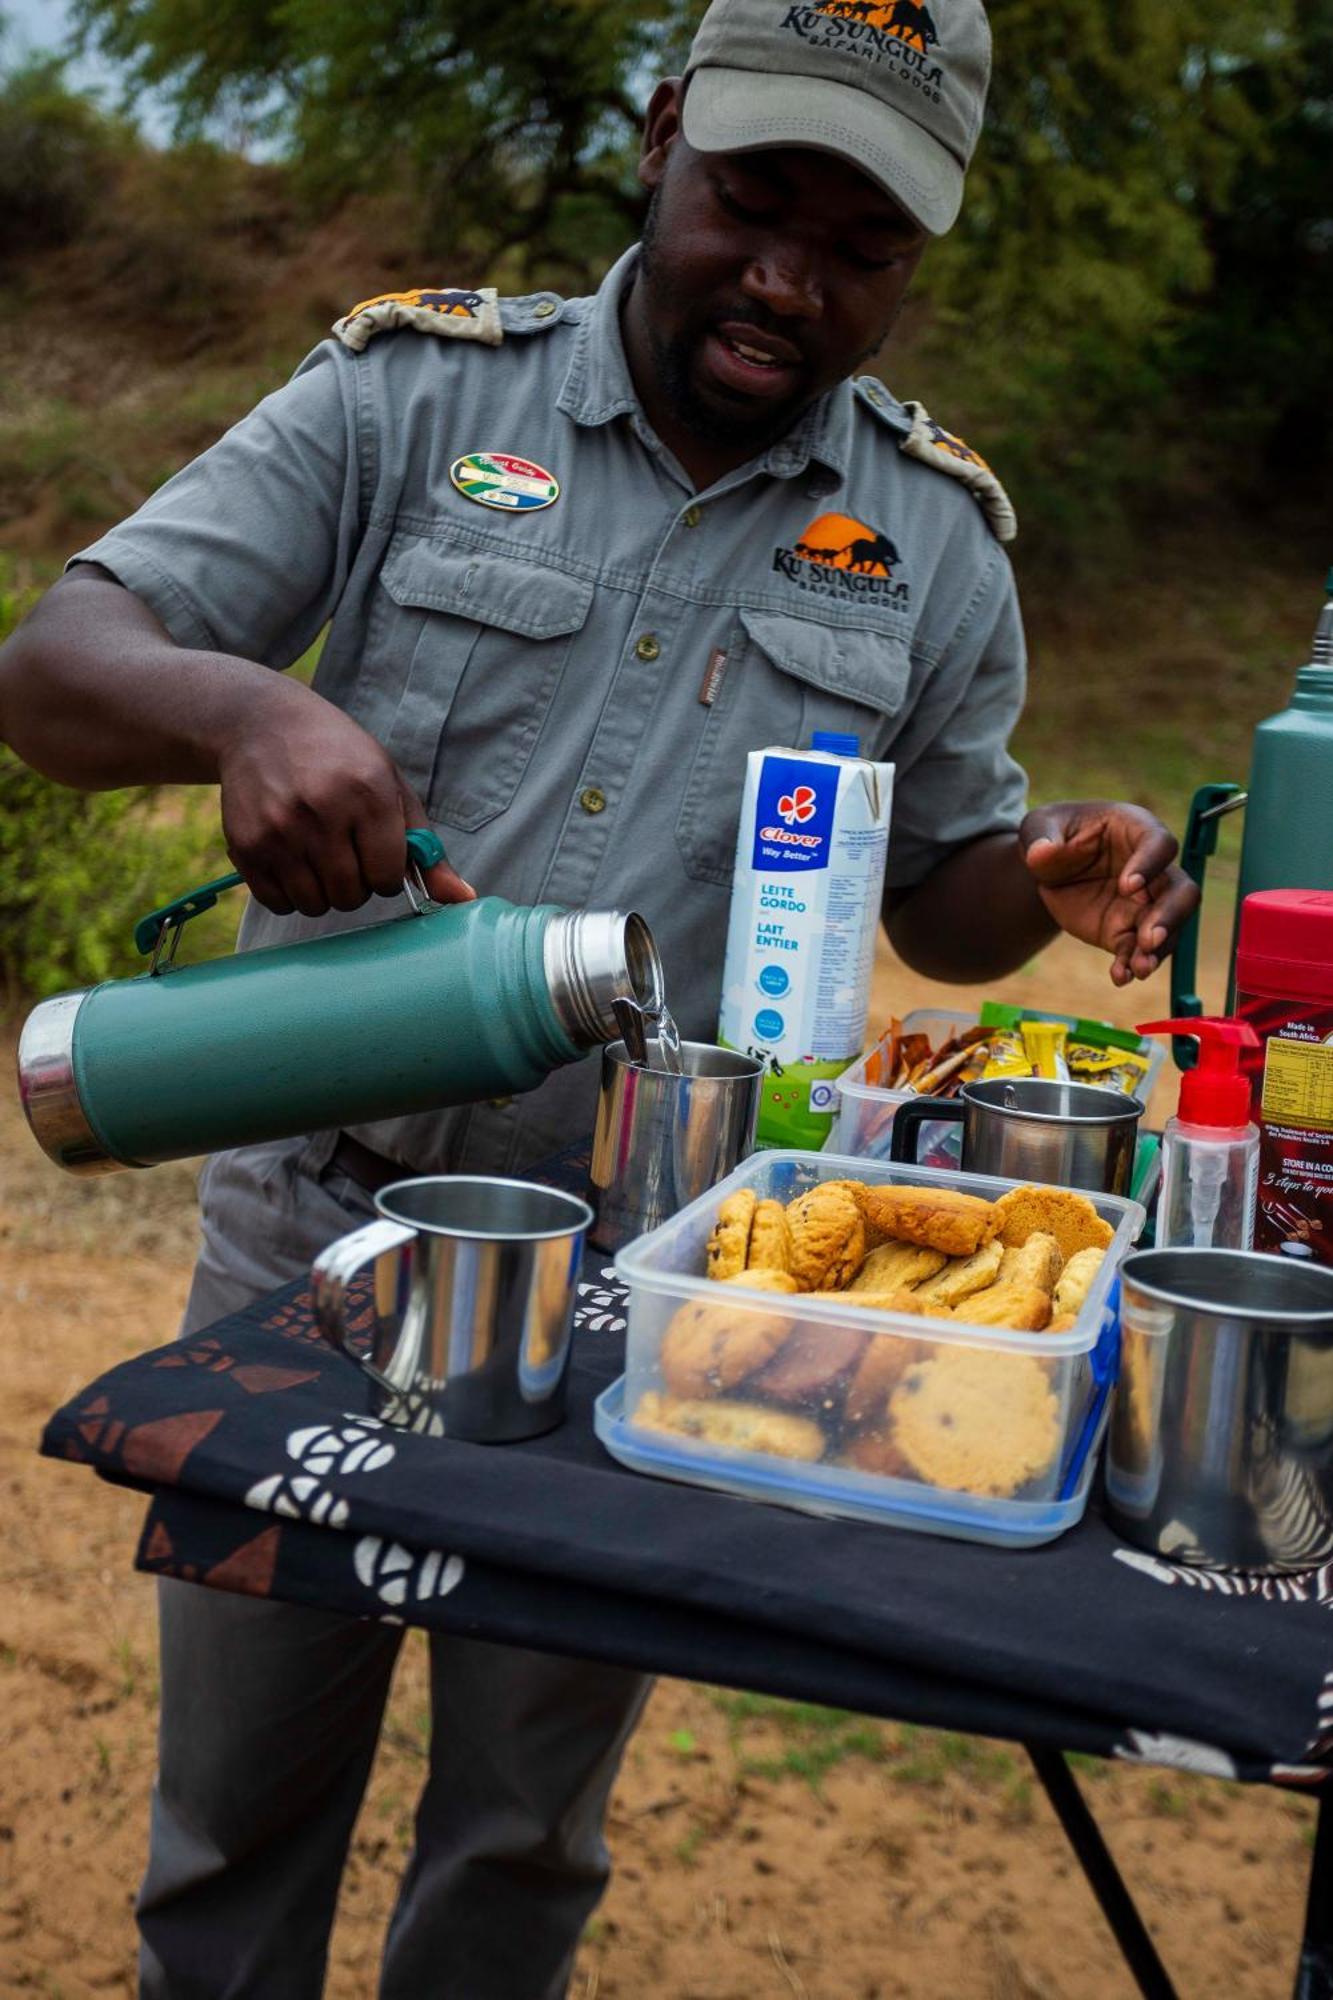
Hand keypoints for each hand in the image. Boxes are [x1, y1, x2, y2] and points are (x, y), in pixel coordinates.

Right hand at [216, 677, 474, 915]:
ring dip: (322, 892)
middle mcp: (322, 810)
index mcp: (368, 793)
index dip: (386, 872)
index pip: (389, 877)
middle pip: (351, 896)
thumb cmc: (339, 758)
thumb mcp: (390, 787)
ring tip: (318, 855)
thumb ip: (425, 847)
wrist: (261, 724)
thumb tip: (462, 898)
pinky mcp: (246, 844)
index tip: (376, 852)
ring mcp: (280, 829)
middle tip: (345, 852)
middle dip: (355, 884)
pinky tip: (290, 859)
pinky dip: (288, 893)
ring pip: (314, 905)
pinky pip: (277, 903)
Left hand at [1019, 801, 1198, 986]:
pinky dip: (1130, 965)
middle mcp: (1152, 869)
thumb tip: (1041, 852)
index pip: (1160, 844)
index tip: (1127, 886)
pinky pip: (1136, 950)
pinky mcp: (1126, 930)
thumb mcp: (1040, 826)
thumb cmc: (1052, 834)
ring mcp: (1143, 903)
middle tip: (1149, 938)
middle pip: (1180, 891)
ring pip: (1168, 928)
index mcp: (1135, 830)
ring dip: (1158, 950)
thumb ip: (1041, 836)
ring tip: (1140, 969)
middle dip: (1170, 916)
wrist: (1047, 868)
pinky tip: (1120, 976)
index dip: (1150, 864)